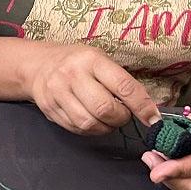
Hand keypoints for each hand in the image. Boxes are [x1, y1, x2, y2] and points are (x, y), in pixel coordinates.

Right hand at [26, 43, 160, 135]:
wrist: (38, 65)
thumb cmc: (76, 62)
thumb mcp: (99, 59)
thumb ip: (120, 81)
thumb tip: (147, 108)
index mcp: (91, 60)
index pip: (123, 86)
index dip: (142, 105)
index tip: (153, 118)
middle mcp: (73, 75)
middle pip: (104, 109)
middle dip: (121, 118)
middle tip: (122, 114)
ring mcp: (58, 94)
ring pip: (89, 123)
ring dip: (105, 127)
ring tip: (107, 118)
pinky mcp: (50, 110)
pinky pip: (76, 129)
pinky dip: (90, 130)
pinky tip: (92, 119)